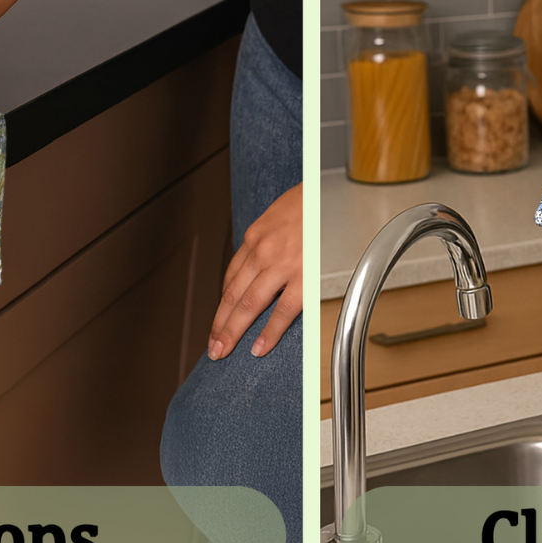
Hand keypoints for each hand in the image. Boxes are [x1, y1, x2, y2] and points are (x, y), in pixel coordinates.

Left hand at [209, 182, 302, 359]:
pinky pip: (282, 311)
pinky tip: (259, 347)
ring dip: (233, 332)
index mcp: (255, 237)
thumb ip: (265, 241)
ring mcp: (281, 265)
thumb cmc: (308, 201)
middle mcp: (262, 252)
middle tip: (213, 346)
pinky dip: (269, 332)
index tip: (219, 320)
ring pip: (249, 305)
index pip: (231, 278)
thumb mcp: (276, 216)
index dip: (222, 303)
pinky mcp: (302, 277)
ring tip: (224, 350)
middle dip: (220, 324)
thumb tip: (259, 264)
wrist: (329, 191)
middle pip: (233, 295)